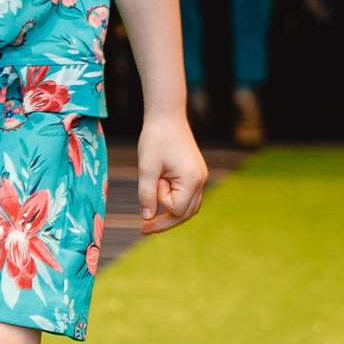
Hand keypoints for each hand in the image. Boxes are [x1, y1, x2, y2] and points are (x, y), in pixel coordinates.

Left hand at [138, 111, 207, 235]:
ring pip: (188, 207)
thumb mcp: (146, 167)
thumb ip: (146, 194)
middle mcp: (200, 180)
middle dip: (165, 220)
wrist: (167, 115)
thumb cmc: (156, 138)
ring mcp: (200, 177)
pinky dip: (174, 201)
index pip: (177, 209)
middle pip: (185, 213)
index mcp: (192, 179)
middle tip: (143, 229)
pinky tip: (159, 199)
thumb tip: (147, 217)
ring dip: (170, 212)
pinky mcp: (194, 173)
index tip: (152, 185)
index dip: (161, 203)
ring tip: (151, 216)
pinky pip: (187, 196)